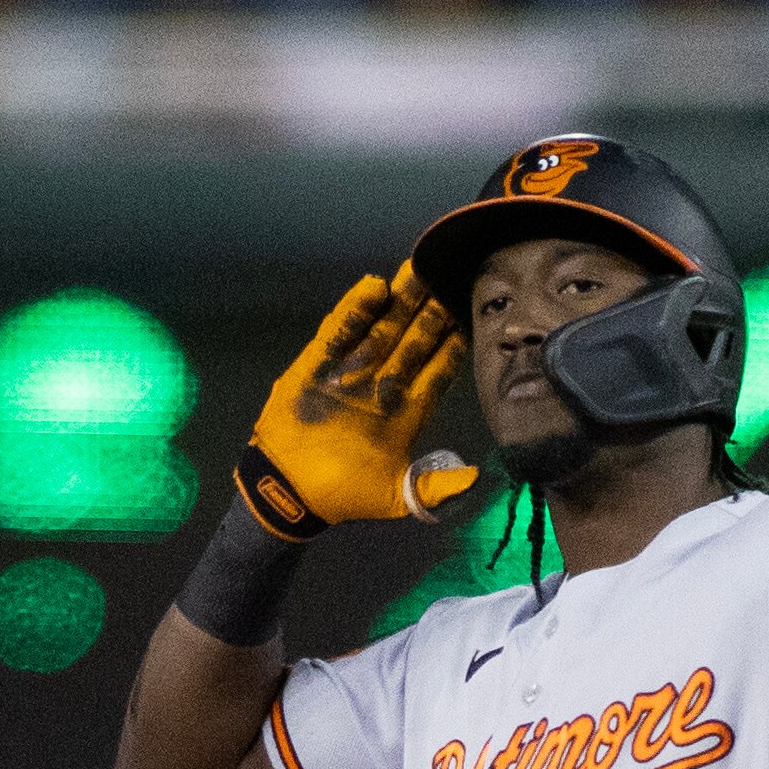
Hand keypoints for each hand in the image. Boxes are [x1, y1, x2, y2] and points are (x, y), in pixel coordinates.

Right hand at [232, 271, 478, 535]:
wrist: (291, 494)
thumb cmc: (346, 496)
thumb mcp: (398, 497)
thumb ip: (437, 488)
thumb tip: (478, 481)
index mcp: (405, 413)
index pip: (436, 373)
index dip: (453, 349)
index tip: (473, 321)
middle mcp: (381, 386)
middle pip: (413, 342)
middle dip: (431, 313)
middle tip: (450, 277)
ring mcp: (349, 373)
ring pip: (380, 329)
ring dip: (399, 303)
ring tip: (418, 271)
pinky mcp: (316, 366)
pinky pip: (338, 333)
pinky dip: (354, 311)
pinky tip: (373, 287)